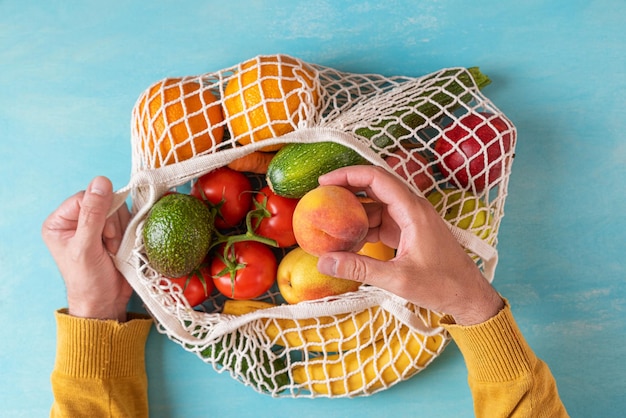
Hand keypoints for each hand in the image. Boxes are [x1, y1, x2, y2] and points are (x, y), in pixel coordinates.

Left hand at [42, 176, 131, 321]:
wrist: (105, 302)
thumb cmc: (89, 280)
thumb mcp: (87, 247)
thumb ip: (93, 214)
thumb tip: (101, 181)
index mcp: (60, 222)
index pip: (85, 197)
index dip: (100, 211)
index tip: (104, 235)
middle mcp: (76, 221)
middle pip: (104, 202)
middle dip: (112, 224)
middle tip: (108, 246)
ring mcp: (96, 226)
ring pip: (118, 210)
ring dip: (121, 230)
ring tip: (113, 250)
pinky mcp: (113, 232)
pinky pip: (127, 219)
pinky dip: (128, 233)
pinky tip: (121, 248)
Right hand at [316, 165, 503, 325]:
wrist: (470, 297)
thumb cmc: (442, 286)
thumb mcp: (397, 279)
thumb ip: (359, 269)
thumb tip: (324, 262)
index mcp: (413, 211)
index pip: (377, 178)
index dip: (348, 175)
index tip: (324, 182)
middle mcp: (412, 208)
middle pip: (375, 187)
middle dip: (347, 189)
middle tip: (320, 197)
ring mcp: (411, 220)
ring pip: (376, 205)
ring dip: (354, 213)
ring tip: (329, 222)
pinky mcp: (409, 232)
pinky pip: (381, 222)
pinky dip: (364, 228)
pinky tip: (349, 242)